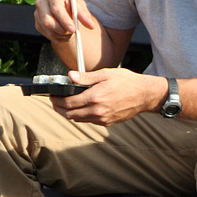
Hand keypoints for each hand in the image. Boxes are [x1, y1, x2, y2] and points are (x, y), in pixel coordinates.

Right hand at [34, 0, 96, 43]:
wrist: (64, 8)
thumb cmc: (72, 4)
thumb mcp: (80, 5)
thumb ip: (84, 14)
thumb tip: (91, 25)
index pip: (56, 8)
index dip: (64, 20)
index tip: (73, 29)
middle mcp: (41, 3)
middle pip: (47, 21)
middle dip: (62, 29)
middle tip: (73, 32)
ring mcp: (38, 14)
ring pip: (48, 30)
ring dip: (62, 35)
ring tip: (71, 31)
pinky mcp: (38, 24)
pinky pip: (48, 35)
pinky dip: (59, 37)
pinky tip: (65, 32)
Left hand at [50, 69, 166, 125]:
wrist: (144, 95)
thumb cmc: (127, 81)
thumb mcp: (106, 74)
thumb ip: (86, 77)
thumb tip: (70, 76)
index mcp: (95, 97)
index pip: (68, 103)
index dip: (57, 100)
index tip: (52, 96)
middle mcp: (97, 111)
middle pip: (70, 114)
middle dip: (59, 108)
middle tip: (55, 102)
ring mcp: (102, 118)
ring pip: (78, 119)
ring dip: (68, 113)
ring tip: (64, 105)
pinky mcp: (107, 122)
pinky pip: (88, 121)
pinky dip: (80, 116)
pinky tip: (79, 109)